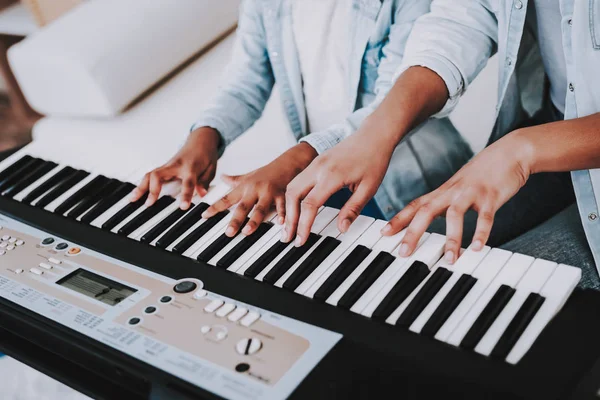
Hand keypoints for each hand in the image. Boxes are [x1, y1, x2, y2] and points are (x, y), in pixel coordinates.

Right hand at [130, 127, 220, 209]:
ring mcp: (167, 166)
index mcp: (191, 167)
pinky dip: (142, 184)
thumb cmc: (206, 154)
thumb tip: (202, 195)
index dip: (185, 194)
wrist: (200, 139)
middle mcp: (176, 166)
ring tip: (133, 200)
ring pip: (150, 175)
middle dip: (153, 190)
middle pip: (158, 175)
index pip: (187, 182)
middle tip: (149, 203)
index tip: (183, 206)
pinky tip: (135, 194)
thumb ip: (205, 182)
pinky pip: (150, 176)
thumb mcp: (211, 168)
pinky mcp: (163, 168)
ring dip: (141, 187)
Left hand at [202, 143, 317, 236]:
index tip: (204, 216)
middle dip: (235, 220)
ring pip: (260, 208)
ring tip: (248, 232)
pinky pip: (281, 206)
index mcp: (245, 188)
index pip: (227, 199)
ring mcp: (268, 192)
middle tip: (229, 233)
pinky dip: (282, 214)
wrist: (285, 163)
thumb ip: (235, 180)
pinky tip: (281, 223)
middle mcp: (254, 190)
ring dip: (254, 220)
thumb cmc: (266, 172)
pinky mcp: (282, 194)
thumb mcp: (248, 176)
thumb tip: (222, 177)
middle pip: (243, 207)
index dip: (215, 207)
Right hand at [284, 126, 394, 245]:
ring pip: (291, 187)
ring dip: (288, 207)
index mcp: (332, 176)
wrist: (374, 135)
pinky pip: (297, 181)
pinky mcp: (315, 163)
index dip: (303, 225)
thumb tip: (341, 229)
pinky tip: (294, 209)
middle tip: (288, 237)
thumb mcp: (369, 188)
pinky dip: (292, 197)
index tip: (301, 240)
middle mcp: (318, 168)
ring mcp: (314, 163)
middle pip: (293, 195)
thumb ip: (353, 209)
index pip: (310, 204)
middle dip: (289, 218)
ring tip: (289, 226)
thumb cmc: (374, 160)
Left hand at [382, 131, 534, 263]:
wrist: (510, 152)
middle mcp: (452, 192)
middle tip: (404, 253)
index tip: (383, 234)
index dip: (398, 220)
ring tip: (449, 260)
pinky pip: (485, 216)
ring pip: (455, 215)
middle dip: (413, 233)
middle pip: (426, 211)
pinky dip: (481, 233)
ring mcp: (471, 193)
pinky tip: (477, 248)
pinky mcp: (491, 196)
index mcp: (443, 192)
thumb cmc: (482, 174)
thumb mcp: (457, 188)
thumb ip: (443, 204)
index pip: (415, 206)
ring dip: (451, 238)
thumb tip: (426, 220)